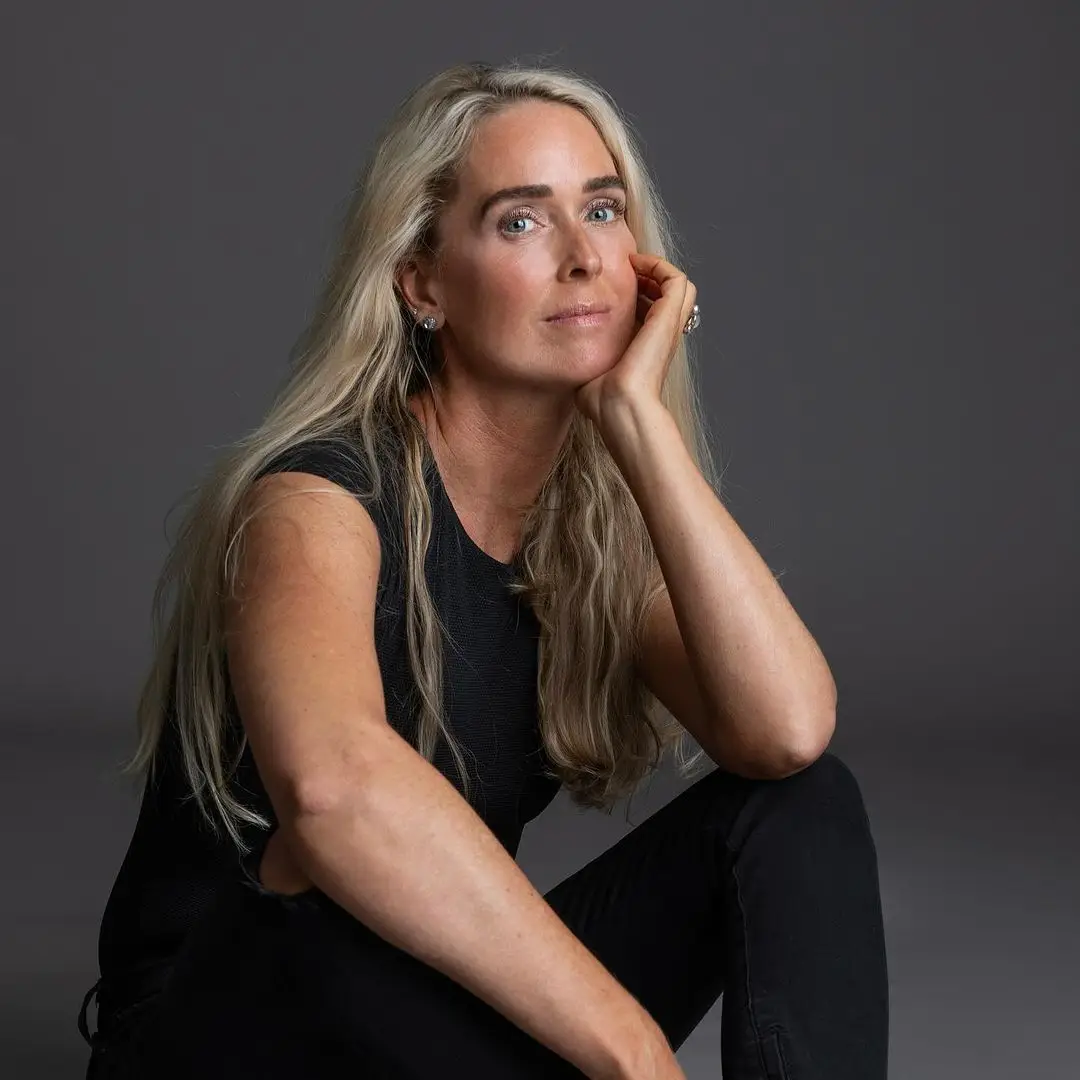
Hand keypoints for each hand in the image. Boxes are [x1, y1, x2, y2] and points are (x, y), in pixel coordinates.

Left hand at [574, 251, 697, 428]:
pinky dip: (659, 265)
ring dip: (655, 269)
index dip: (633, 294)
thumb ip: (581, 356)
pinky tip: (634, 265)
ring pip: (677, 285)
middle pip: (666, 295)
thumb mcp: (588, 370)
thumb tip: (562, 354)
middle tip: (622, 270)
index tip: (608, 285)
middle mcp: (661, 335)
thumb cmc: (600, 399)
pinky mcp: (669, 317)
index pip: (648, 311)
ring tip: (630, 264)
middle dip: (646, 277)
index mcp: (645, 346)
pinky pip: (677, 279)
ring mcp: (668, 326)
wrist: (618, 406)